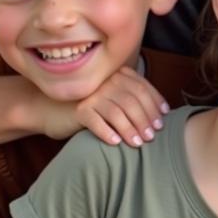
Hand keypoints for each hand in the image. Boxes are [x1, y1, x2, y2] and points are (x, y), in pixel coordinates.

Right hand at [37, 67, 169, 147]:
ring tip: (137, 143)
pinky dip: (107, 132)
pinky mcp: (78, 108)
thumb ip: (134, 98)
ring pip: (116, 112)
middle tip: (151, 136)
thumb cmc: (92, 106)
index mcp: (119, 74)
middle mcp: (106, 80)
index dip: (155, 105)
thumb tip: (163, 113)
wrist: (54, 109)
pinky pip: (95, 121)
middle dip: (144, 120)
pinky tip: (115, 142)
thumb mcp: (115, 98)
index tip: (162, 121)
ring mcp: (92, 94)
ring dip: (129, 129)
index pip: (143, 88)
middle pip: (132, 100)